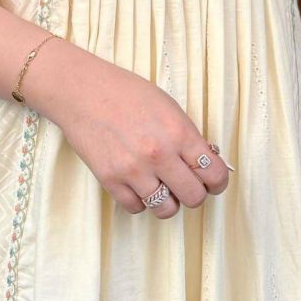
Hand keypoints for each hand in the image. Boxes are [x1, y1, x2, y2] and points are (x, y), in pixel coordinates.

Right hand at [25, 41, 230, 218]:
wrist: (82, 90)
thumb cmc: (126, 92)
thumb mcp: (168, 106)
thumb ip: (187, 135)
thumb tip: (204, 161)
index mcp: (179, 132)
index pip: (214, 174)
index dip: (217, 181)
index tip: (212, 181)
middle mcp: (159, 154)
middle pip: (194, 197)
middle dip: (194, 192)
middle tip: (186, 183)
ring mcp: (133, 170)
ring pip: (166, 209)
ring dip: (168, 200)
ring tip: (161, 185)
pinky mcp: (110, 180)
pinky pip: (137, 208)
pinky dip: (140, 200)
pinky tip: (137, 183)